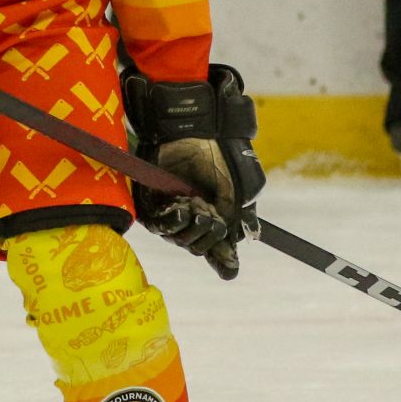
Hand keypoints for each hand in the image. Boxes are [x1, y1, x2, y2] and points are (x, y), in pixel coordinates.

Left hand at [122, 65, 267, 280]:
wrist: (198, 130)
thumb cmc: (220, 156)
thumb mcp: (240, 189)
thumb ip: (242, 217)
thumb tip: (249, 238)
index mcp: (214, 216)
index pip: (217, 247)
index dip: (223, 260)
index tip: (230, 271)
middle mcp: (192, 217)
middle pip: (198, 248)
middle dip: (210, 239)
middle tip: (215, 219)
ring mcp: (172, 211)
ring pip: (181, 240)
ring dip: (194, 230)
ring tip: (200, 211)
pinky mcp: (151, 204)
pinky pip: (159, 225)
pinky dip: (173, 222)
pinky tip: (183, 210)